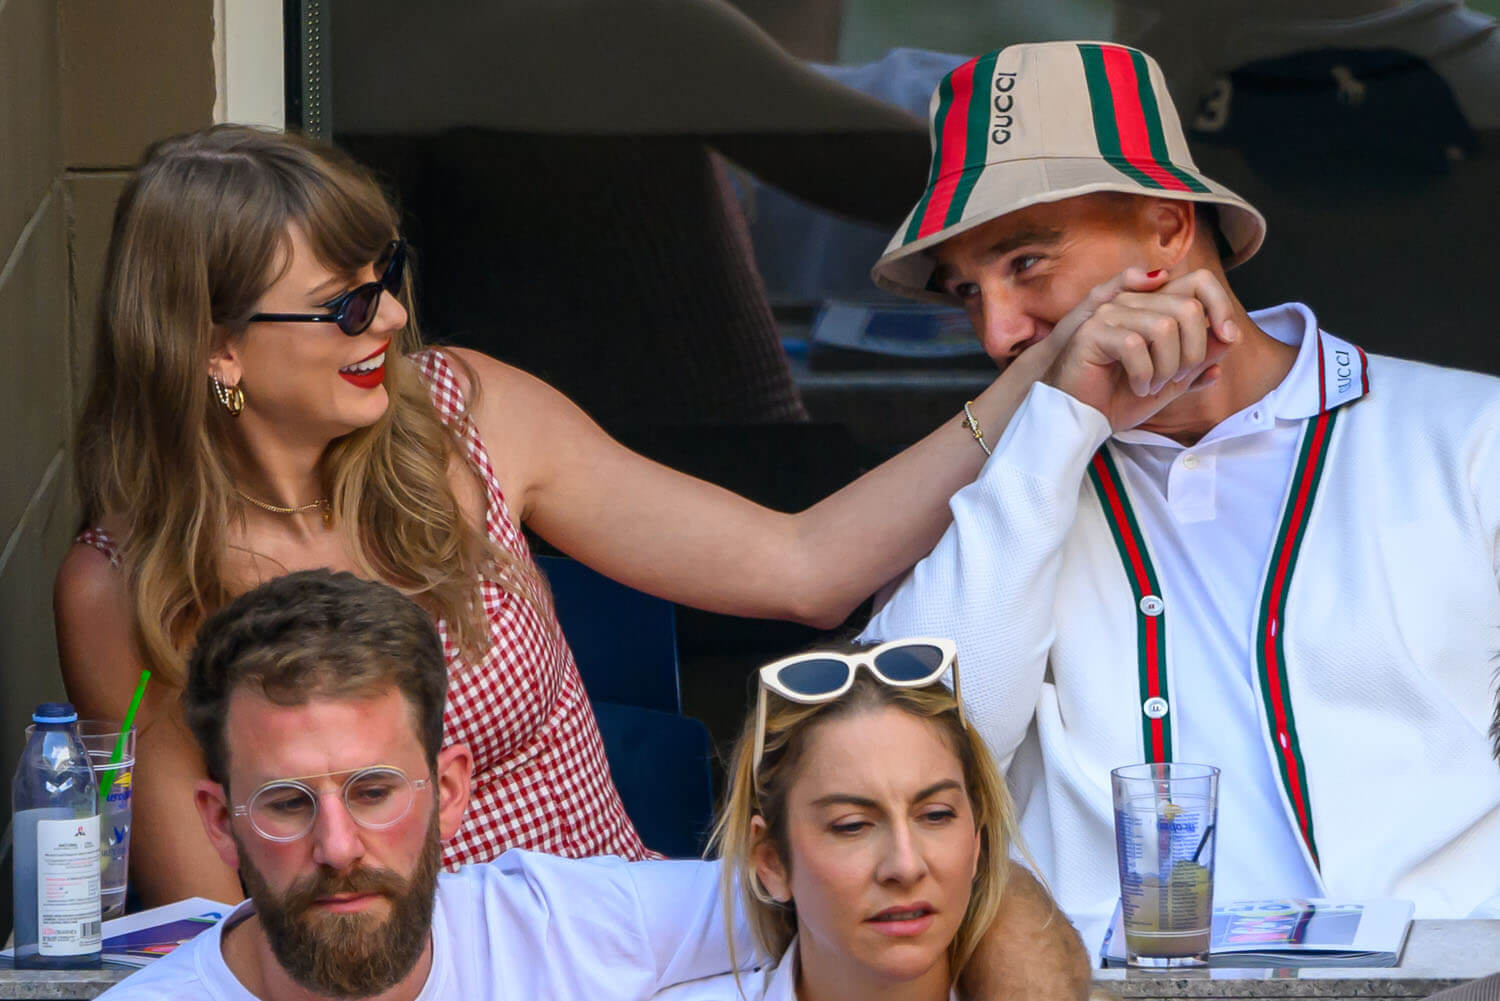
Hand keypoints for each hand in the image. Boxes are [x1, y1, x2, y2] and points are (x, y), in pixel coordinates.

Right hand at [1041, 267, 1238, 431]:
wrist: (1080, 418)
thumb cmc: (1118, 398)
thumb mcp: (1170, 380)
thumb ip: (1198, 359)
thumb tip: (1229, 339)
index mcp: (1152, 307)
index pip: (1198, 281)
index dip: (1221, 305)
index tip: (1228, 338)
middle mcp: (1132, 302)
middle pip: (1188, 307)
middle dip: (1193, 351)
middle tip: (1175, 378)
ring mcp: (1110, 314)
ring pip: (1164, 326)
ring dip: (1167, 367)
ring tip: (1152, 385)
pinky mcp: (1092, 332)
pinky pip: (1135, 345)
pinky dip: (1143, 375)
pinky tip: (1136, 387)